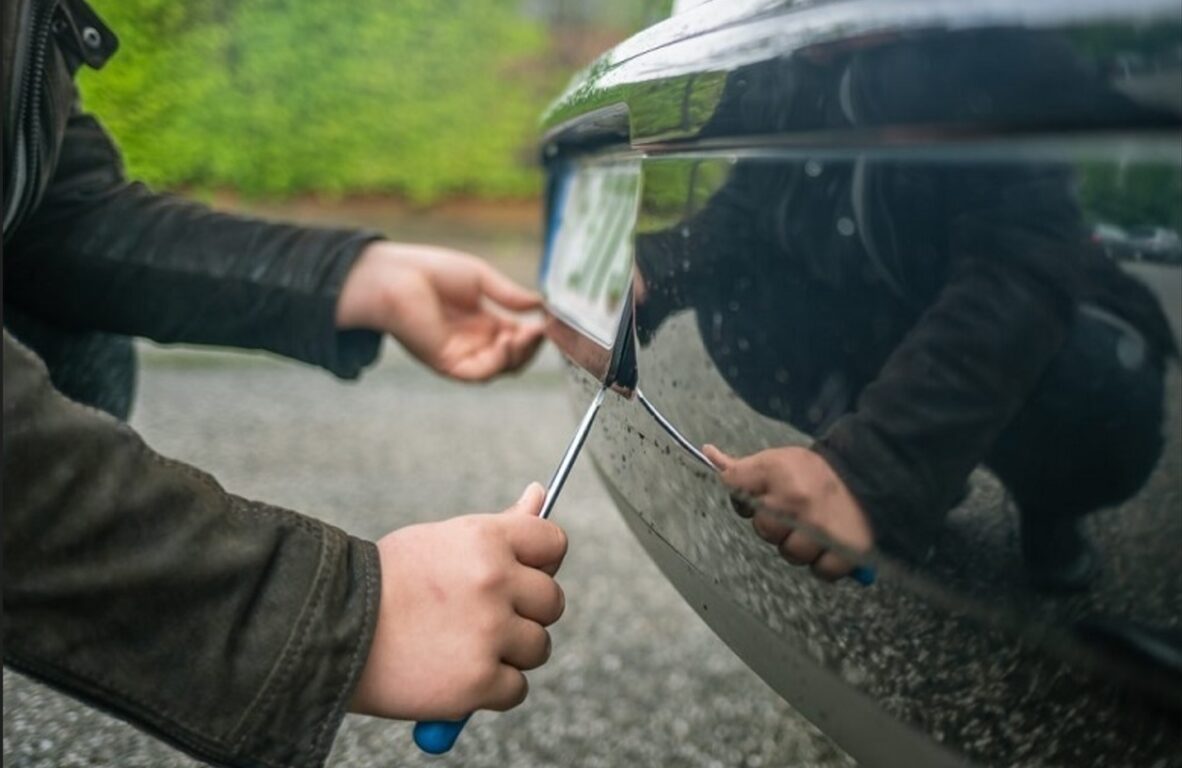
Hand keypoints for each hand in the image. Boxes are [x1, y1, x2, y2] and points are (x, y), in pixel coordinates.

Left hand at [336, 242, 544, 380]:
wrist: (395, 276)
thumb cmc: (431, 271)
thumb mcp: (480, 279)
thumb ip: (509, 296)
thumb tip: (540, 305)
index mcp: (482, 323)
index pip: (517, 337)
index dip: (535, 332)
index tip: (548, 320)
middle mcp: (473, 342)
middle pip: (514, 357)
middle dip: (531, 346)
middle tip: (541, 330)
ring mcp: (461, 354)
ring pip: (501, 368)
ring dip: (520, 355)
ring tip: (527, 335)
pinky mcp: (447, 363)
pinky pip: (480, 374)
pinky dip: (499, 362)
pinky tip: (506, 342)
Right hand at [350, 483, 566, 719]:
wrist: (329, 630)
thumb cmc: (386, 582)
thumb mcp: (442, 540)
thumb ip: (499, 527)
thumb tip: (540, 495)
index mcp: (486, 539)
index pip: (553, 543)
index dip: (541, 562)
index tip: (521, 575)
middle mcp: (494, 582)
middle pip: (552, 601)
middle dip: (525, 613)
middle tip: (482, 617)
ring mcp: (488, 633)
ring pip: (538, 647)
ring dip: (509, 653)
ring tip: (460, 645)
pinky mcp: (478, 681)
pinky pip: (516, 688)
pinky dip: (490, 689)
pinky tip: (454, 673)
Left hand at [702, 445, 873, 580]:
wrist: (870, 475)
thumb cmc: (816, 471)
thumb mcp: (778, 459)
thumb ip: (743, 466)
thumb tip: (708, 452)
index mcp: (778, 473)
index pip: (735, 487)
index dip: (745, 497)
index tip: (763, 495)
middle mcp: (796, 503)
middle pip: (764, 531)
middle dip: (776, 525)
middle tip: (796, 513)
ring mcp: (821, 530)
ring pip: (791, 554)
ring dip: (800, 546)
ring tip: (815, 528)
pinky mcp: (846, 551)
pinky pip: (821, 571)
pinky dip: (825, 563)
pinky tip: (829, 545)